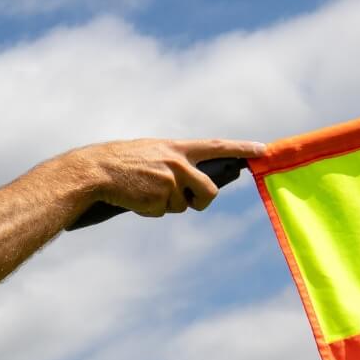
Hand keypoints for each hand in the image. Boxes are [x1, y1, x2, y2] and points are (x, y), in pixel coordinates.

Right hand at [77, 137, 265, 217]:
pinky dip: (150, 210)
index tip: (262, 149)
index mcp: (177, 147)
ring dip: (167, 205)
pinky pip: (162, 212)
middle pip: (209, 190)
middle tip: (191, 201)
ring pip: (183, 206)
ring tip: (144, 191)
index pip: (217, 147)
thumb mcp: (151, 152)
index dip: (241, 148)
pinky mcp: (160, 200)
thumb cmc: (120, 161)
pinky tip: (136, 198)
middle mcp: (179, 163)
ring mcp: (170, 182)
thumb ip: (175, 161)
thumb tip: (193, 183)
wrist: (96, 171)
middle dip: (202, 201)